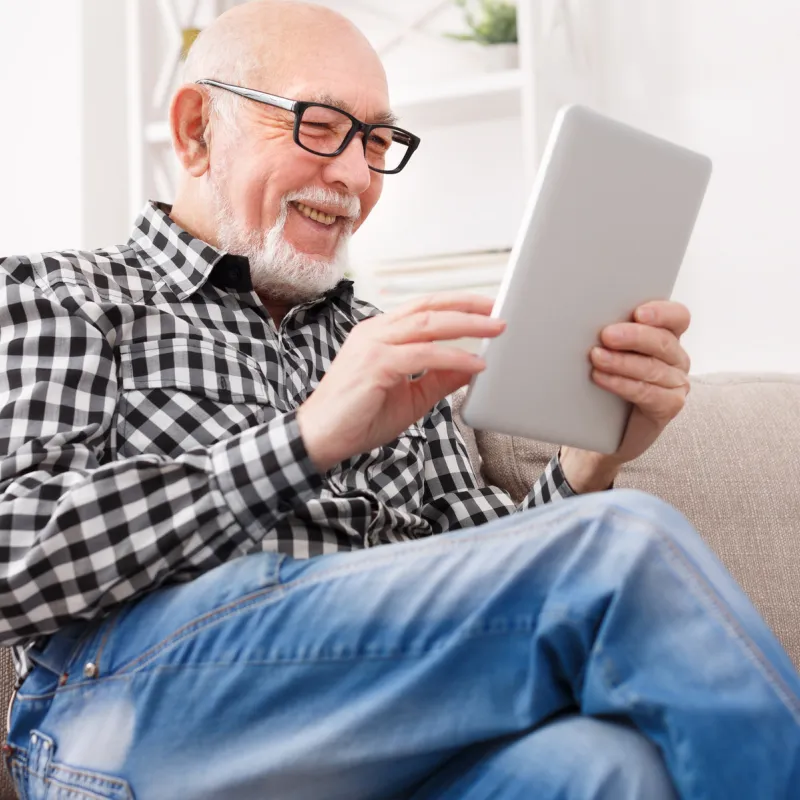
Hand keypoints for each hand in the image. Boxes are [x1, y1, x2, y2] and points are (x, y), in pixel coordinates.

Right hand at [297, 293, 505, 471]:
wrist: (321, 438)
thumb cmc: (358, 417)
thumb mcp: (412, 396)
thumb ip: (440, 378)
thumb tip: (473, 365)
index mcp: (379, 333)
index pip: (423, 308)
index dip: (457, 304)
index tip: (486, 308)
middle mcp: (375, 332)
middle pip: (429, 308)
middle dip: (468, 306)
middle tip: (498, 311)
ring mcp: (373, 345)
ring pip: (428, 325)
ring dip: (467, 326)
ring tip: (495, 330)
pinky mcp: (375, 364)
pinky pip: (423, 355)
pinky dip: (453, 357)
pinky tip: (474, 363)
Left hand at [584, 299, 691, 467]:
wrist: (605, 426)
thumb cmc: (606, 379)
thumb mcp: (609, 350)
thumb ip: (609, 333)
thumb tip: (581, 317)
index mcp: (667, 335)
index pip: (677, 316)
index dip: (661, 312)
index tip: (638, 313)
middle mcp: (676, 357)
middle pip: (663, 341)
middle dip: (633, 336)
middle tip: (606, 335)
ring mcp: (676, 382)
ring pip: (653, 368)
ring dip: (622, 362)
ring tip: (596, 357)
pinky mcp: (670, 405)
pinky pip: (648, 393)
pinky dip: (623, 384)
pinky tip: (602, 378)